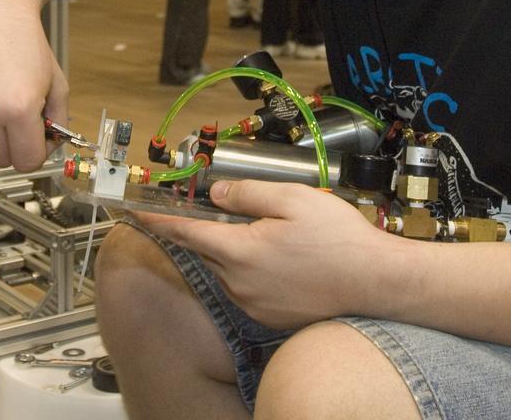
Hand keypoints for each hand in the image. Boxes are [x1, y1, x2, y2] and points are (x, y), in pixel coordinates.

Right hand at [0, 0, 68, 170]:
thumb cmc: (26, 43)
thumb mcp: (57, 84)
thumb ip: (58, 123)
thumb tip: (46, 150)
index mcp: (18, 108)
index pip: (28, 162)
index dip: (36, 151)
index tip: (35, 136)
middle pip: (0, 160)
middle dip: (11, 144)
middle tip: (14, 117)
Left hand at [137, 180, 399, 329]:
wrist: (376, 284)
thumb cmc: (339, 240)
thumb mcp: (293, 199)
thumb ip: (248, 194)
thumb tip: (217, 194)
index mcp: (241, 251)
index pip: (186, 232)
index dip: (157, 219)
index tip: (134, 211)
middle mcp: (239, 283)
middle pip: (209, 249)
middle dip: (216, 229)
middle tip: (243, 212)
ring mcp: (253, 304)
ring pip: (229, 269)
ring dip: (239, 250)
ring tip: (281, 237)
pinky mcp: (268, 316)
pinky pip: (246, 287)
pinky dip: (255, 270)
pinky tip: (287, 259)